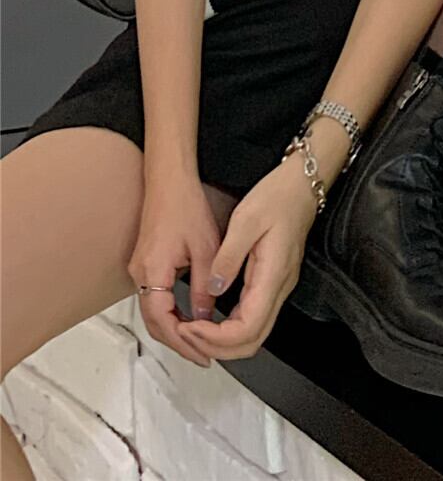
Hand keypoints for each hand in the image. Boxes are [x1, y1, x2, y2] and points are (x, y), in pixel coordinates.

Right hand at [128, 168, 221, 367]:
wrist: (170, 180)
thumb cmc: (185, 205)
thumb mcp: (205, 248)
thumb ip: (205, 285)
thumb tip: (207, 315)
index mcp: (152, 271)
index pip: (162, 321)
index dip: (183, 342)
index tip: (202, 354)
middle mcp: (140, 273)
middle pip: (154, 322)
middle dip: (178, 342)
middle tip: (203, 356)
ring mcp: (140, 268)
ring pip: (153, 311)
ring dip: (174, 329)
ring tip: (200, 341)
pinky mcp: (146, 263)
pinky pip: (155, 297)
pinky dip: (171, 312)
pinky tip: (189, 316)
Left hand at [175, 151, 319, 359]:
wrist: (302, 184)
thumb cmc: (278, 196)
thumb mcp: (246, 219)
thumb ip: (228, 257)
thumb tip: (213, 288)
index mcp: (273, 275)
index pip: (246, 329)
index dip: (215, 339)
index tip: (190, 328)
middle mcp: (280, 287)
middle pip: (252, 342)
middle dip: (216, 348)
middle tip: (186, 335)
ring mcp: (280, 286)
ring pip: (254, 334)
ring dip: (223, 342)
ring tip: (194, 330)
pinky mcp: (275, 282)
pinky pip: (254, 318)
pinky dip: (231, 329)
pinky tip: (212, 320)